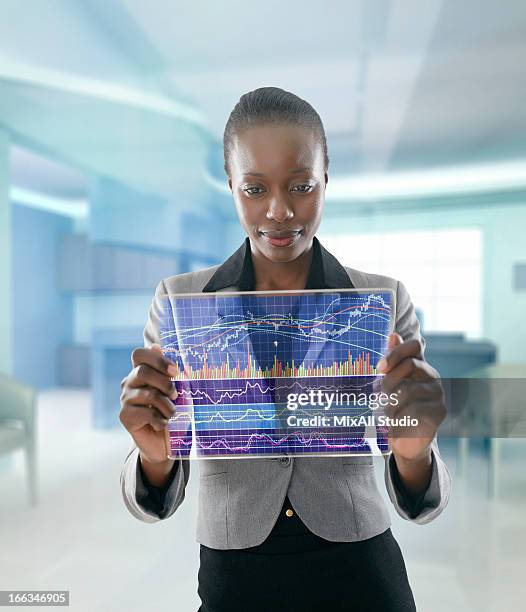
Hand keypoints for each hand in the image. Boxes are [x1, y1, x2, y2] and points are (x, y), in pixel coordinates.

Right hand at [119, 344, 178, 465]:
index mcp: (141, 371)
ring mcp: (125, 399)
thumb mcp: (174, 390)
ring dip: (167, 406)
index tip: (175, 371)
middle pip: (142, 372)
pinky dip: (161, 420)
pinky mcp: (124, 416)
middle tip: (175, 395)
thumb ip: (166, 372)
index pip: (139, 354)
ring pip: (148, 394)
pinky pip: (147, 413)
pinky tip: (162, 424)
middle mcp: (129, 382)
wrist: (163, 442)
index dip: (157, 359)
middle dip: (165, 384)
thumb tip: (155, 346)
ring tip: (171, 414)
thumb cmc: (171, 412)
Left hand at [378, 333, 445, 462]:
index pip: (415, 346)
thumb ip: (393, 361)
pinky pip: (413, 410)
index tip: (379, 367)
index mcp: (421, 366)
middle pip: (409, 365)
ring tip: (391, 414)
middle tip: (381, 396)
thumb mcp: (391, 383)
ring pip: (408, 390)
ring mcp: (439, 394)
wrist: (407, 441)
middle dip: (389, 381)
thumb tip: (393, 335)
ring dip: (391, 404)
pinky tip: (399, 424)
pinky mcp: (439, 413)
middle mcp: (433, 377)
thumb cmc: (397, 408)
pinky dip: (400, 418)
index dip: (396, 352)